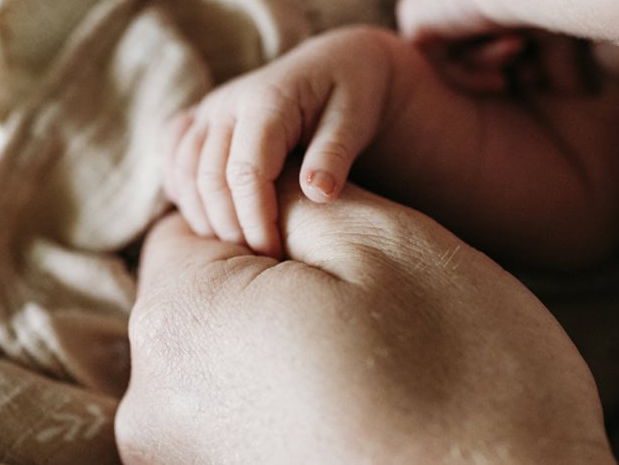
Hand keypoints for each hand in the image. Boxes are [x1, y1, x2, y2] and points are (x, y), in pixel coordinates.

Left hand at [117, 175, 614, 463]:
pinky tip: (352, 420)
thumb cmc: (462, 374)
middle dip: (267, 290)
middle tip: (363, 312)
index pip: (187, 229)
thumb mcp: (380, 240)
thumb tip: (255, 194)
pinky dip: (282, 410)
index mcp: (180, 322)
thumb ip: (289, 199)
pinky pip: (236, 424)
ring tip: (365, 373)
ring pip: (219, 366)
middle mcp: (156, 407)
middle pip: (197, 304)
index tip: (329, 251)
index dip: (260, 221)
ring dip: (276, 353)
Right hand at [161, 27, 393, 258]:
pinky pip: (172, 153)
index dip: (256, 219)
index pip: (245, 172)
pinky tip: (206, 216)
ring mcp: (210, 108)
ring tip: (237, 245)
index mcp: (267, 100)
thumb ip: (335, 153)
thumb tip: (317, 193)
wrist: (337, 63)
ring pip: (183, 169)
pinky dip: (181, 188)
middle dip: (229, 225)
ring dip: (202, 214)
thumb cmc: (353, 92)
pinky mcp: (202, 117)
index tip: (274, 253)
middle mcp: (228, 102)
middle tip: (259, 258)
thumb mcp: (356, 118)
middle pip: (208, 177)